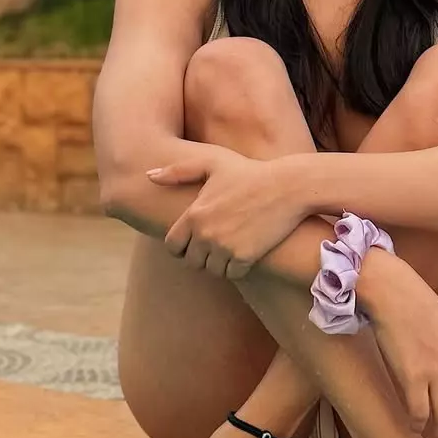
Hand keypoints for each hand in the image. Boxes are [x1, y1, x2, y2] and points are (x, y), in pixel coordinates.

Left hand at [150, 148, 307, 278]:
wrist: (288, 186)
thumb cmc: (250, 172)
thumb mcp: (213, 163)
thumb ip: (178, 171)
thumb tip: (148, 176)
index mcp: (193, 214)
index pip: (172, 246)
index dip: (181, 247)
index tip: (194, 243)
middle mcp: (205, 233)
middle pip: (192, 262)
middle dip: (201, 256)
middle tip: (217, 244)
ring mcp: (224, 247)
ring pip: (212, 271)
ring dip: (220, 264)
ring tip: (232, 247)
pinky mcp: (244, 258)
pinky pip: (233, 274)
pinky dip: (238, 268)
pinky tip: (247, 251)